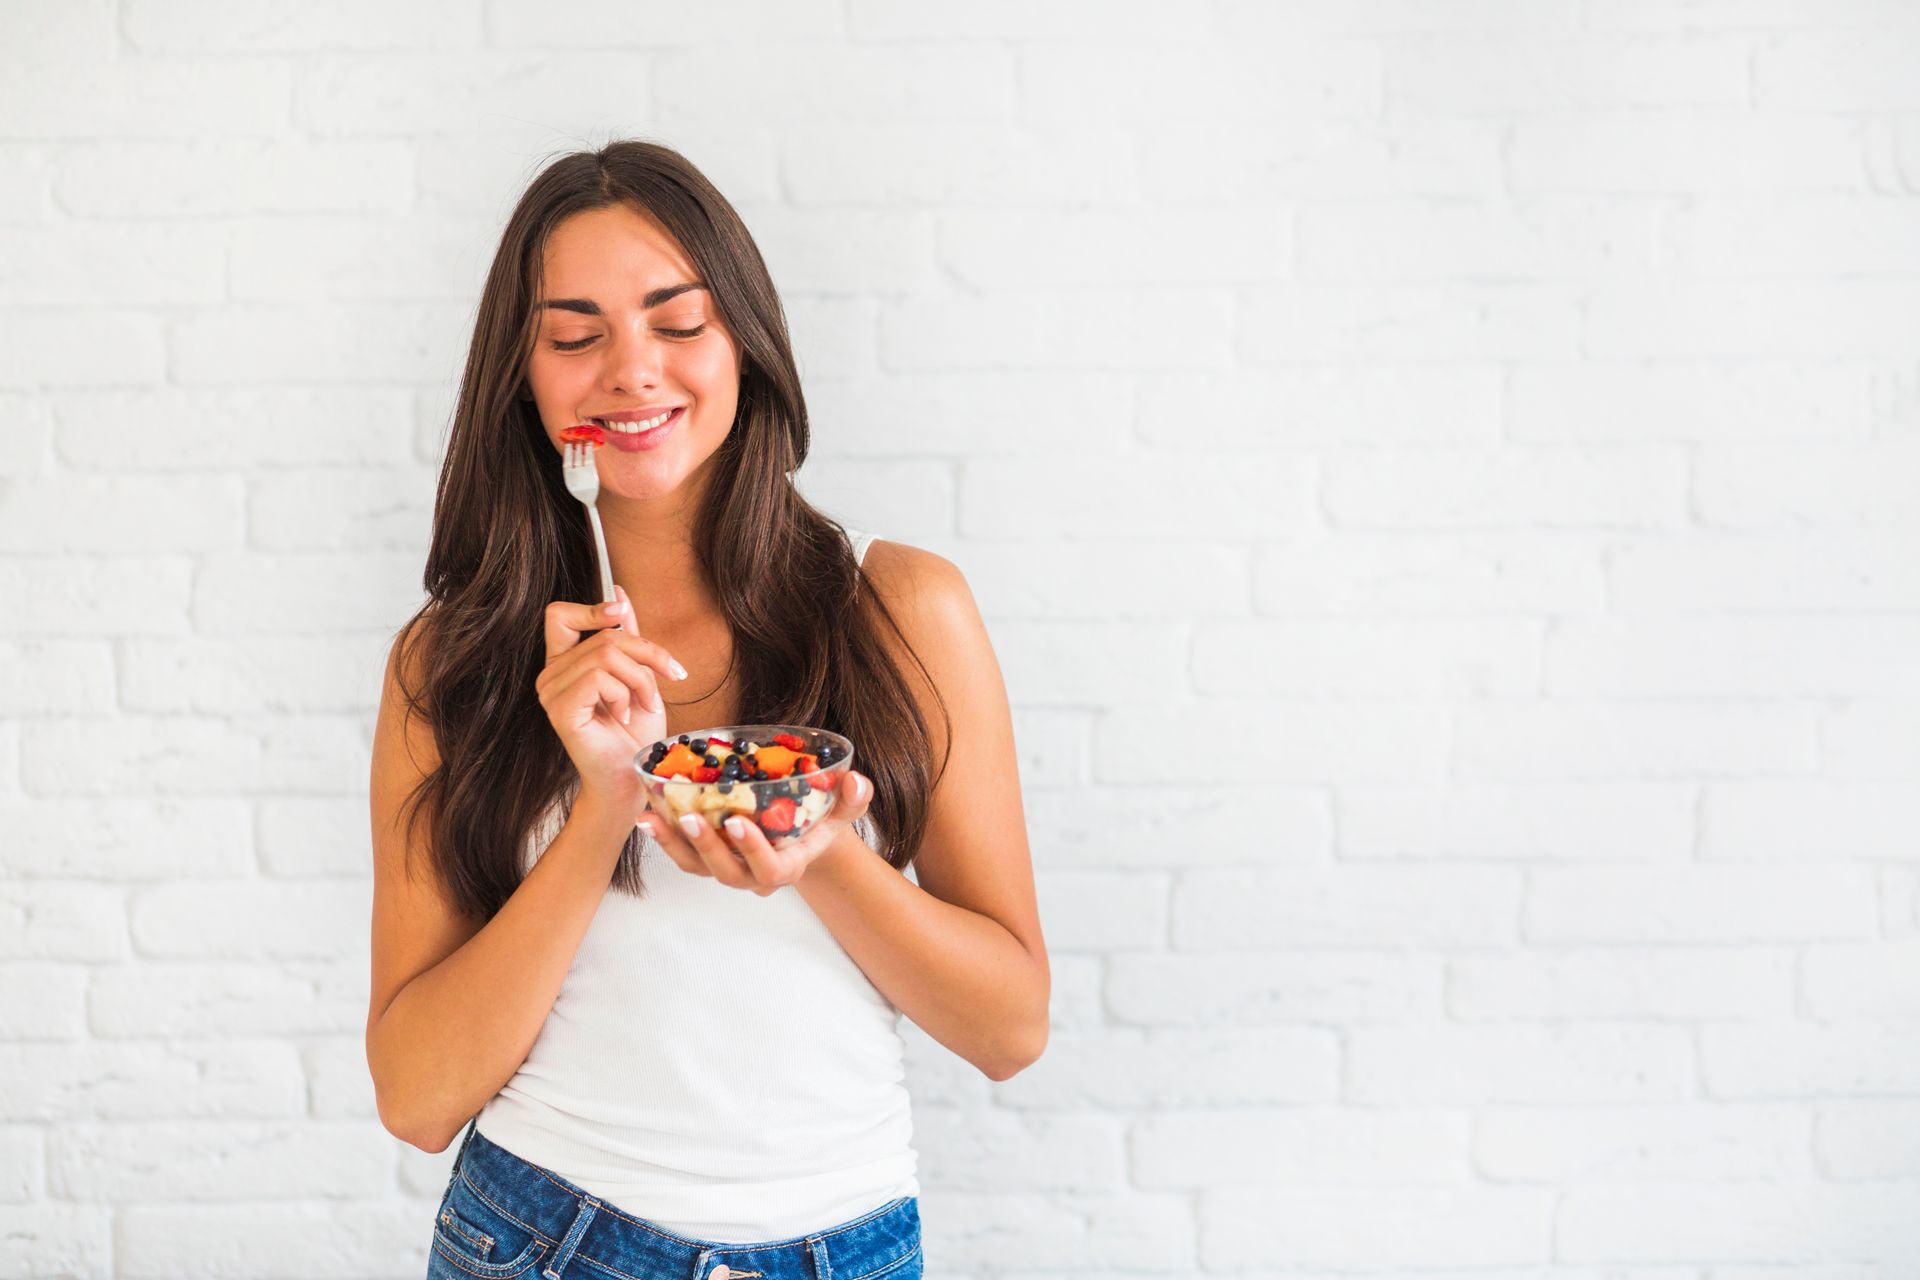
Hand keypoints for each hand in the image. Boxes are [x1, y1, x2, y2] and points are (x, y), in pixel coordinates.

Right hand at [535, 584, 686, 803]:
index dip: (590, 608)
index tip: (620, 613)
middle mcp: (550, 675)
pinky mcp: (559, 710)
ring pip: (605, 655)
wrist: (631, 778)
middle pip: (602, 636)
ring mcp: (550, 692)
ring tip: (646, 704)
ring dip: (640, 679)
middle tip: (669, 678)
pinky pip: (598, 678)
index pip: (559, 615)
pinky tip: (626, 715)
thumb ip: (626, 636)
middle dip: (646, 653)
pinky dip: (624, 694)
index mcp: (564, 664)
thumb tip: (618, 592)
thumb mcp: (639, 675)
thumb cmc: (635, 734)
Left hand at [638, 771, 872, 895]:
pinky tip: (649, 813)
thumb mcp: (843, 808)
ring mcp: (729, 868)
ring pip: (697, 867)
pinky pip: (682, 855)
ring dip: (673, 844)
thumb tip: (855, 780)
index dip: (753, 851)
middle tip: (688, 816)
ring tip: (651, 818)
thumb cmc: (821, 818)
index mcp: (789, 865)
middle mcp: (754, 875)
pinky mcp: (707, 858)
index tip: (738, 822)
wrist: (800, 832)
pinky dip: (664, 838)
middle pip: (727, 873)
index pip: (771, 870)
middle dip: (707, 846)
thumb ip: (854, 798)